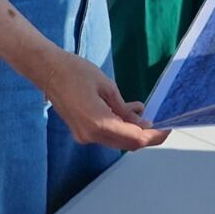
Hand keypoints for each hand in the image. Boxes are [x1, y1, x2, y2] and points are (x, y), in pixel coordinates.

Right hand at [38, 49, 168, 151]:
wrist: (47, 70)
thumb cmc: (74, 72)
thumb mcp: (107, 87)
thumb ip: (125, 109)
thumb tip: (142, 123)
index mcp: (99, 123)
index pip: (135, 138)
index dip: (154, 136)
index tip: (167, 130)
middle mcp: (91, 135)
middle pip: (127, 143)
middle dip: (145, 135)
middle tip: (160, 123)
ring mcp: (84, 135)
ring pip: (117, 140)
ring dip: (132, 130)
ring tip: (142, 111)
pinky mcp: (81, 131)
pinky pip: (106, 134)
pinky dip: (120, 126)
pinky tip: (127, 111)